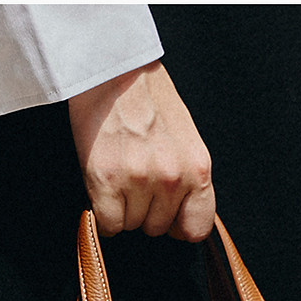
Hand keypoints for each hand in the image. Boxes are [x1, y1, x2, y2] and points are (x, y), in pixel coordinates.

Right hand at [68, 60, 214, 240]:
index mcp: (198, 168)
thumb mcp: (186, 139)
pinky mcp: (106, 182)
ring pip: (131, 225)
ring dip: (123, 208)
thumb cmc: (149, 100)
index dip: (178, 225)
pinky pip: (108, 224)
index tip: (168, 216)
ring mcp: (139, 181)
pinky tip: (104, 188)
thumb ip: (188, 177)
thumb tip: (182, 214)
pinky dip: (103, 213)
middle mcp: (172, 179)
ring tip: (120, 174)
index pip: (196, 228)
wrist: (115, 73)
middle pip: (158, 228)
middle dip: (146, 210)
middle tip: (136, 178)